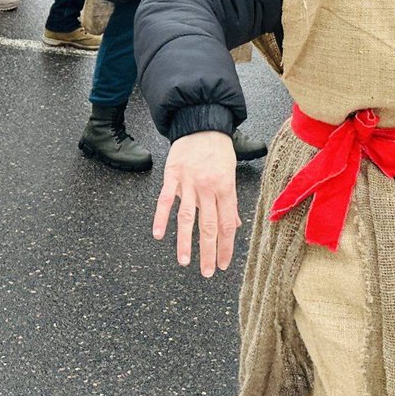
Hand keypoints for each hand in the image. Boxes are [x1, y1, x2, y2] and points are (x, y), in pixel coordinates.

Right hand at [153, 131, 239, 276]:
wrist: (202, 123)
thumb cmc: (218, 149)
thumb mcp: (230, 173)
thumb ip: (230, 201)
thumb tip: (235, 225)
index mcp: (225, 188)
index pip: (226, 224)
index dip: (225, 247)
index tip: (222, 264)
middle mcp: (208, 188)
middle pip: (208, 226)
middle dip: (208, 252)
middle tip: (206, 272)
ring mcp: (189, 182)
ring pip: (187, 218)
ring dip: (185, 242)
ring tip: (185, 261)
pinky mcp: (173, 176)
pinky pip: (166, 200)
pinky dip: (161, 218)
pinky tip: (159, 234)